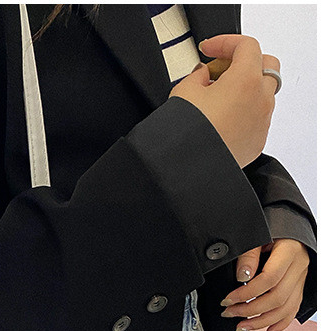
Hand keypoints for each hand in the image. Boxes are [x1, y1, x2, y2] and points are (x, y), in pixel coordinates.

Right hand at [169, 34, 280, 167]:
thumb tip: (203, 76)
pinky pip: (256, 118)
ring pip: (262, 93)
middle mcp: (260, 99)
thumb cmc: (187, 135)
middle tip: (220, 69)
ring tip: (216, 98)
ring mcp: (261, 122)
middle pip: (265, 65)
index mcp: (245, 80)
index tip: (209, 49)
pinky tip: (220, 120)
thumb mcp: (182, 92)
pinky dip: (242, 112)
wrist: (189, 170)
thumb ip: (197, 76)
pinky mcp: (256, 142)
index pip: (245, 46)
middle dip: (244, 62)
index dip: (224, 43)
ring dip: (244, 89)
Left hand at [219, 238, 309, 330]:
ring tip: (241, 327)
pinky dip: (281, 324)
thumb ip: (249, 256)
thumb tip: (242, 277)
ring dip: (262, 322)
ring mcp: (301, 278)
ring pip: (286, 308)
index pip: (269, 279)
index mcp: (289, 252)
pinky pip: (293, 309)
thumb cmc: (272, 229)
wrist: (288, 227)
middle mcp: (299, 267)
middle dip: (250, 310)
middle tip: (229, 313)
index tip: (227, 299)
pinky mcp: (298, 286)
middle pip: (277, 297)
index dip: (246, 293)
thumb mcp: (257, 236)